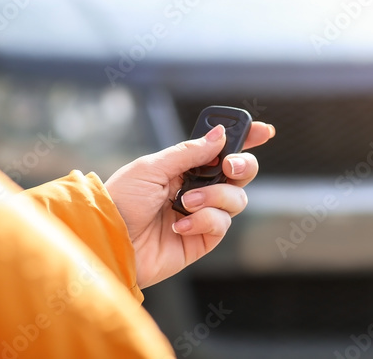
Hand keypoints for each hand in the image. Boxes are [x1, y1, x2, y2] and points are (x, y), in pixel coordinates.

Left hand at [104, 122, 274, 288]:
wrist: (109, 240)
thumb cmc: (122, 200)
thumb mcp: (152, 167)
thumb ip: (189, 152)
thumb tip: (220, 134)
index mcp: (184, 167)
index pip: (221, 150)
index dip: (245, 139)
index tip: (263, 131)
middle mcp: (197, 189)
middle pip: (239, 173)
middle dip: (242, 165)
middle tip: (227, 165)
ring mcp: (201, 214)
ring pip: (236, 199)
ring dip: (214, 196)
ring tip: (186, 202)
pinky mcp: (201, 240)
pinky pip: (221, 225)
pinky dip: (204, 220)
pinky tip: (180, 225)